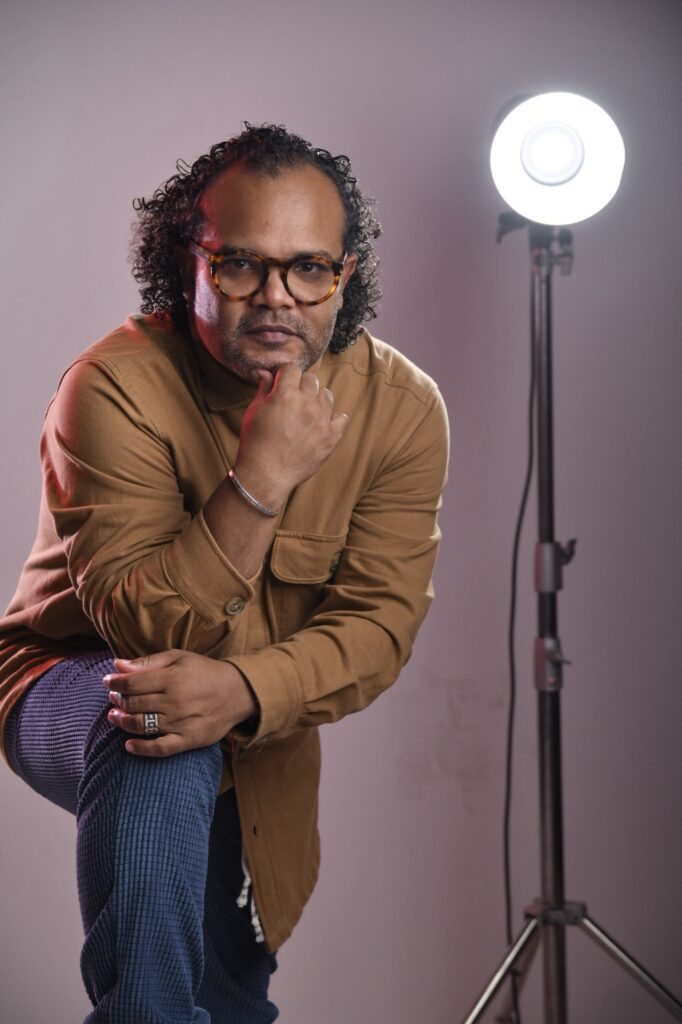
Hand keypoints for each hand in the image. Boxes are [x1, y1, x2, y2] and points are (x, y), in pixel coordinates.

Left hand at [103, 649, 256, 756]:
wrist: (237, 692)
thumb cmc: (204, 672)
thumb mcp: (178, 658)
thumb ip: (147, 662)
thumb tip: (117, 665)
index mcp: (172, 678)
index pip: (132, 683)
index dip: (115, 683)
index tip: (108, 682)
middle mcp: (175, 701)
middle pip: (134, 704)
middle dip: (118, 700)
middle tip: (114, 698)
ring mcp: (181, 722)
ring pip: (142, 725)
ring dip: (123, 722)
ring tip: (115, 716)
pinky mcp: (188, 740)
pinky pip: (159, 748)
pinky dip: (141, 748)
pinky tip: (128, 745)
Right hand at [235, 364, 348, 503]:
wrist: (266, 475)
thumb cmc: (255, 443)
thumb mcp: (254, 412)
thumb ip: (263, 389)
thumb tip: (263, 372)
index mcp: (286, 395)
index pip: (292, 369)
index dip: (284, 373)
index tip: (281, 381)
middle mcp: (307, 404)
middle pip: (311, 379)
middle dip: (301, 384)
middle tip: (293, 397)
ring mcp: (322, 420)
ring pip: (327, 395)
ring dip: (317, 398)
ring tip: (307, 410)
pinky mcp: (331, 437)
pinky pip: (342, 418)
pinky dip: (335, 418)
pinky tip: (324, 422)